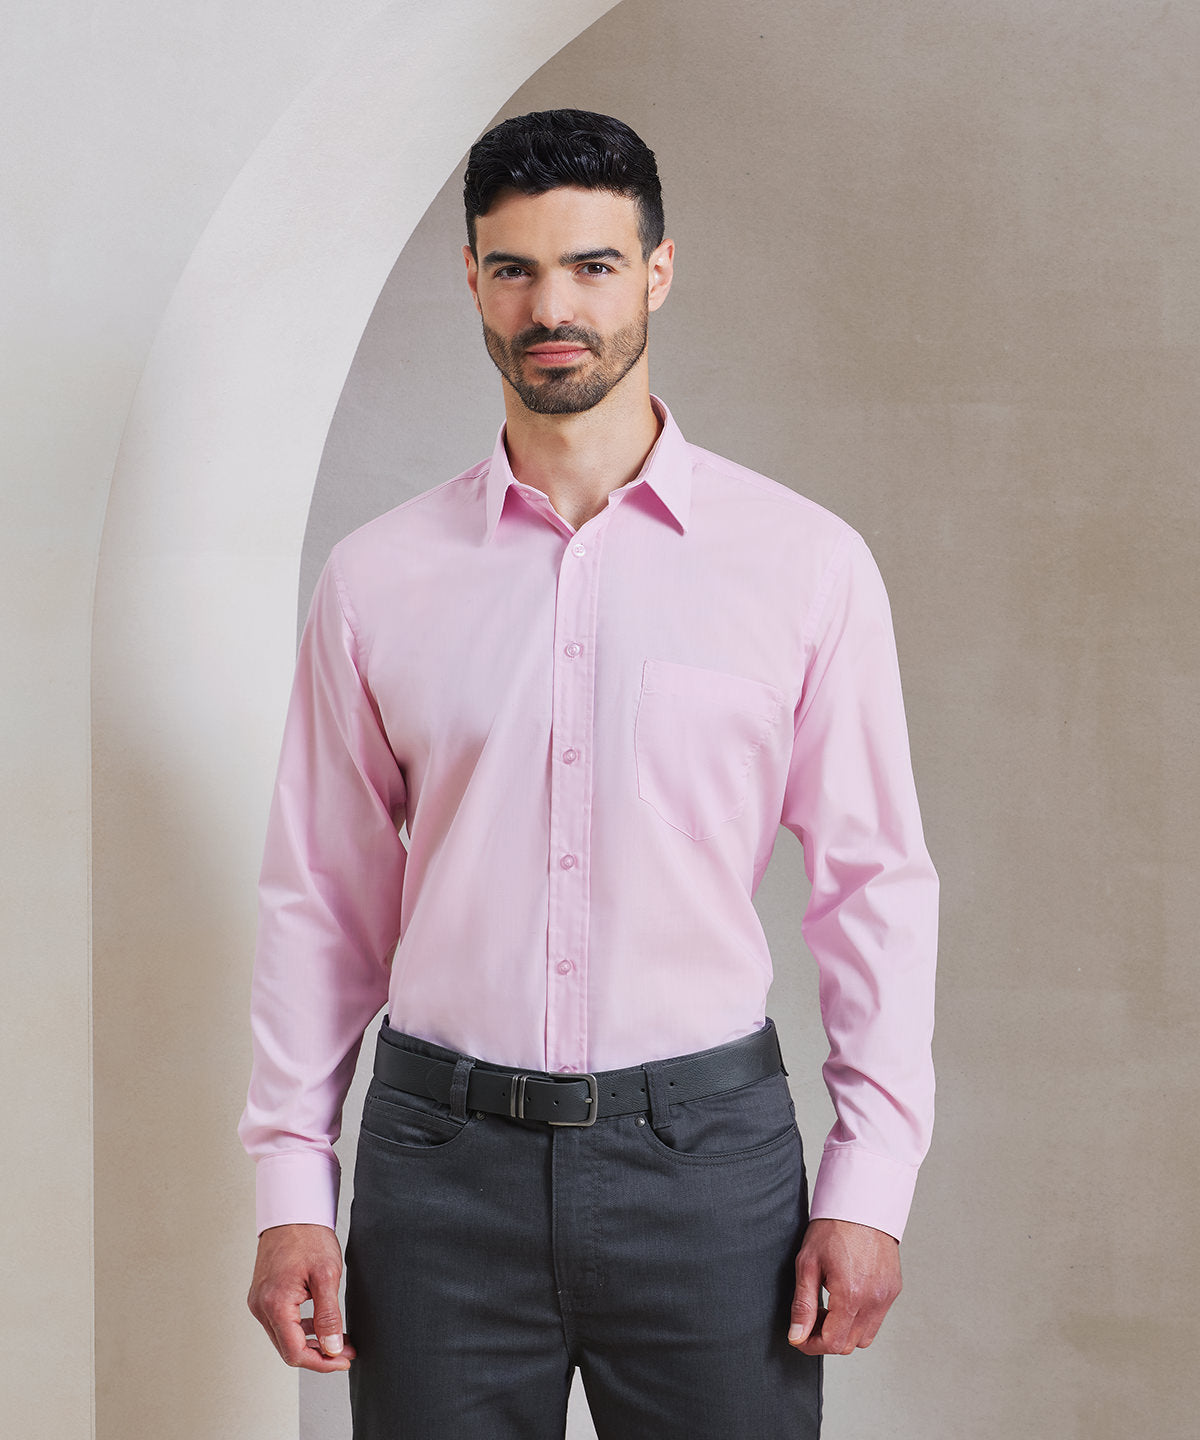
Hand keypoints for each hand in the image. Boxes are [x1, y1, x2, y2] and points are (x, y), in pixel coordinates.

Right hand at [247, 1223, 355, 1371]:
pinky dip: (301, 1328)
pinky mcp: (263, 1295)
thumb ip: (329, 1316)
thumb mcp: (327, 1275)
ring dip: (311, 1342)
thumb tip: (332, 1349)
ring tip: (338, 1339)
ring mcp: (259, 1301)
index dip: (322, 1362)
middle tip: (346, 1351)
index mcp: (275, 1303)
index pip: (295, 1352)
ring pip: (284, 1337)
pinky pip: (281, 1323)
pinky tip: (321, 1324)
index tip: (344, 1359)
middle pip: (288, 1349)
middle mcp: (261, 1306)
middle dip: (319, 1354)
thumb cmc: (309, 1237)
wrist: (293, 1211)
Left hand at [788, 1218, 901, 1355]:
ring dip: (845, 1330)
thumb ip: (802, 1305)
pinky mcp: (894, 1289)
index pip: (832, 1343)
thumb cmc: (833, 1228)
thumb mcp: (807, 1264)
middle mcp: (874, 1300)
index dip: (812, 1345)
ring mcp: (887, 1296)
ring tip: (829, 1306)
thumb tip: (797, 1337)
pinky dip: (860, 1317)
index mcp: (851, 1295)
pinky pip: (877, 1318)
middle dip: (827, 1337)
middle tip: (812, 1316)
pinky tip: (846, 1296)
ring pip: (865, 1336)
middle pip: (849, 1344)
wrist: (861, 1203)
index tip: (800, 1336)